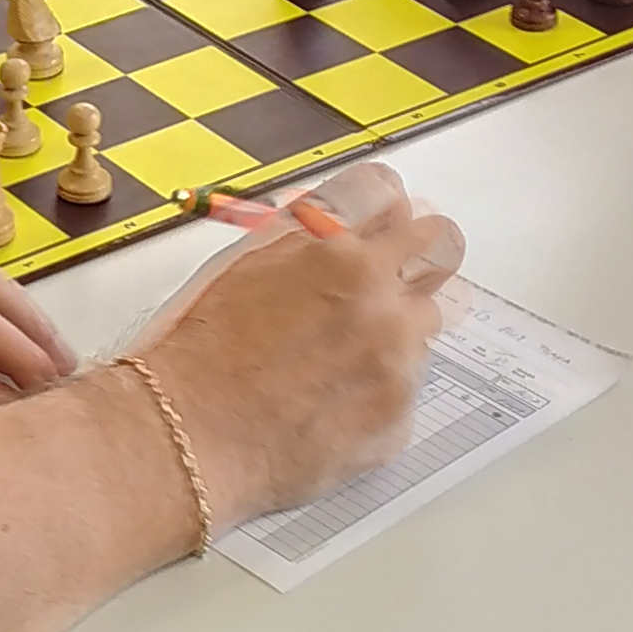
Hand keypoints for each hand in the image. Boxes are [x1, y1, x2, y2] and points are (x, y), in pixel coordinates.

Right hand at [131, 160, 464, 520]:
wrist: (191, 433)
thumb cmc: (204, 353)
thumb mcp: (248, 262)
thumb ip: (310, 233)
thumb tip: (351, 220)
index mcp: (340, 252)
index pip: (396, 199)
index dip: (388, 211)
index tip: (387, 225)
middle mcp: (380, 299)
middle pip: (442, 248)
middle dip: (420, 256)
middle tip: (394, 277)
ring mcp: (396, 359)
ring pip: (427, 323)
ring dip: (397, 329)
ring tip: (339, 357)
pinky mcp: (399, 415)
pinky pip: (407, 387)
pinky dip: (378, 390)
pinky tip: (331, 400)